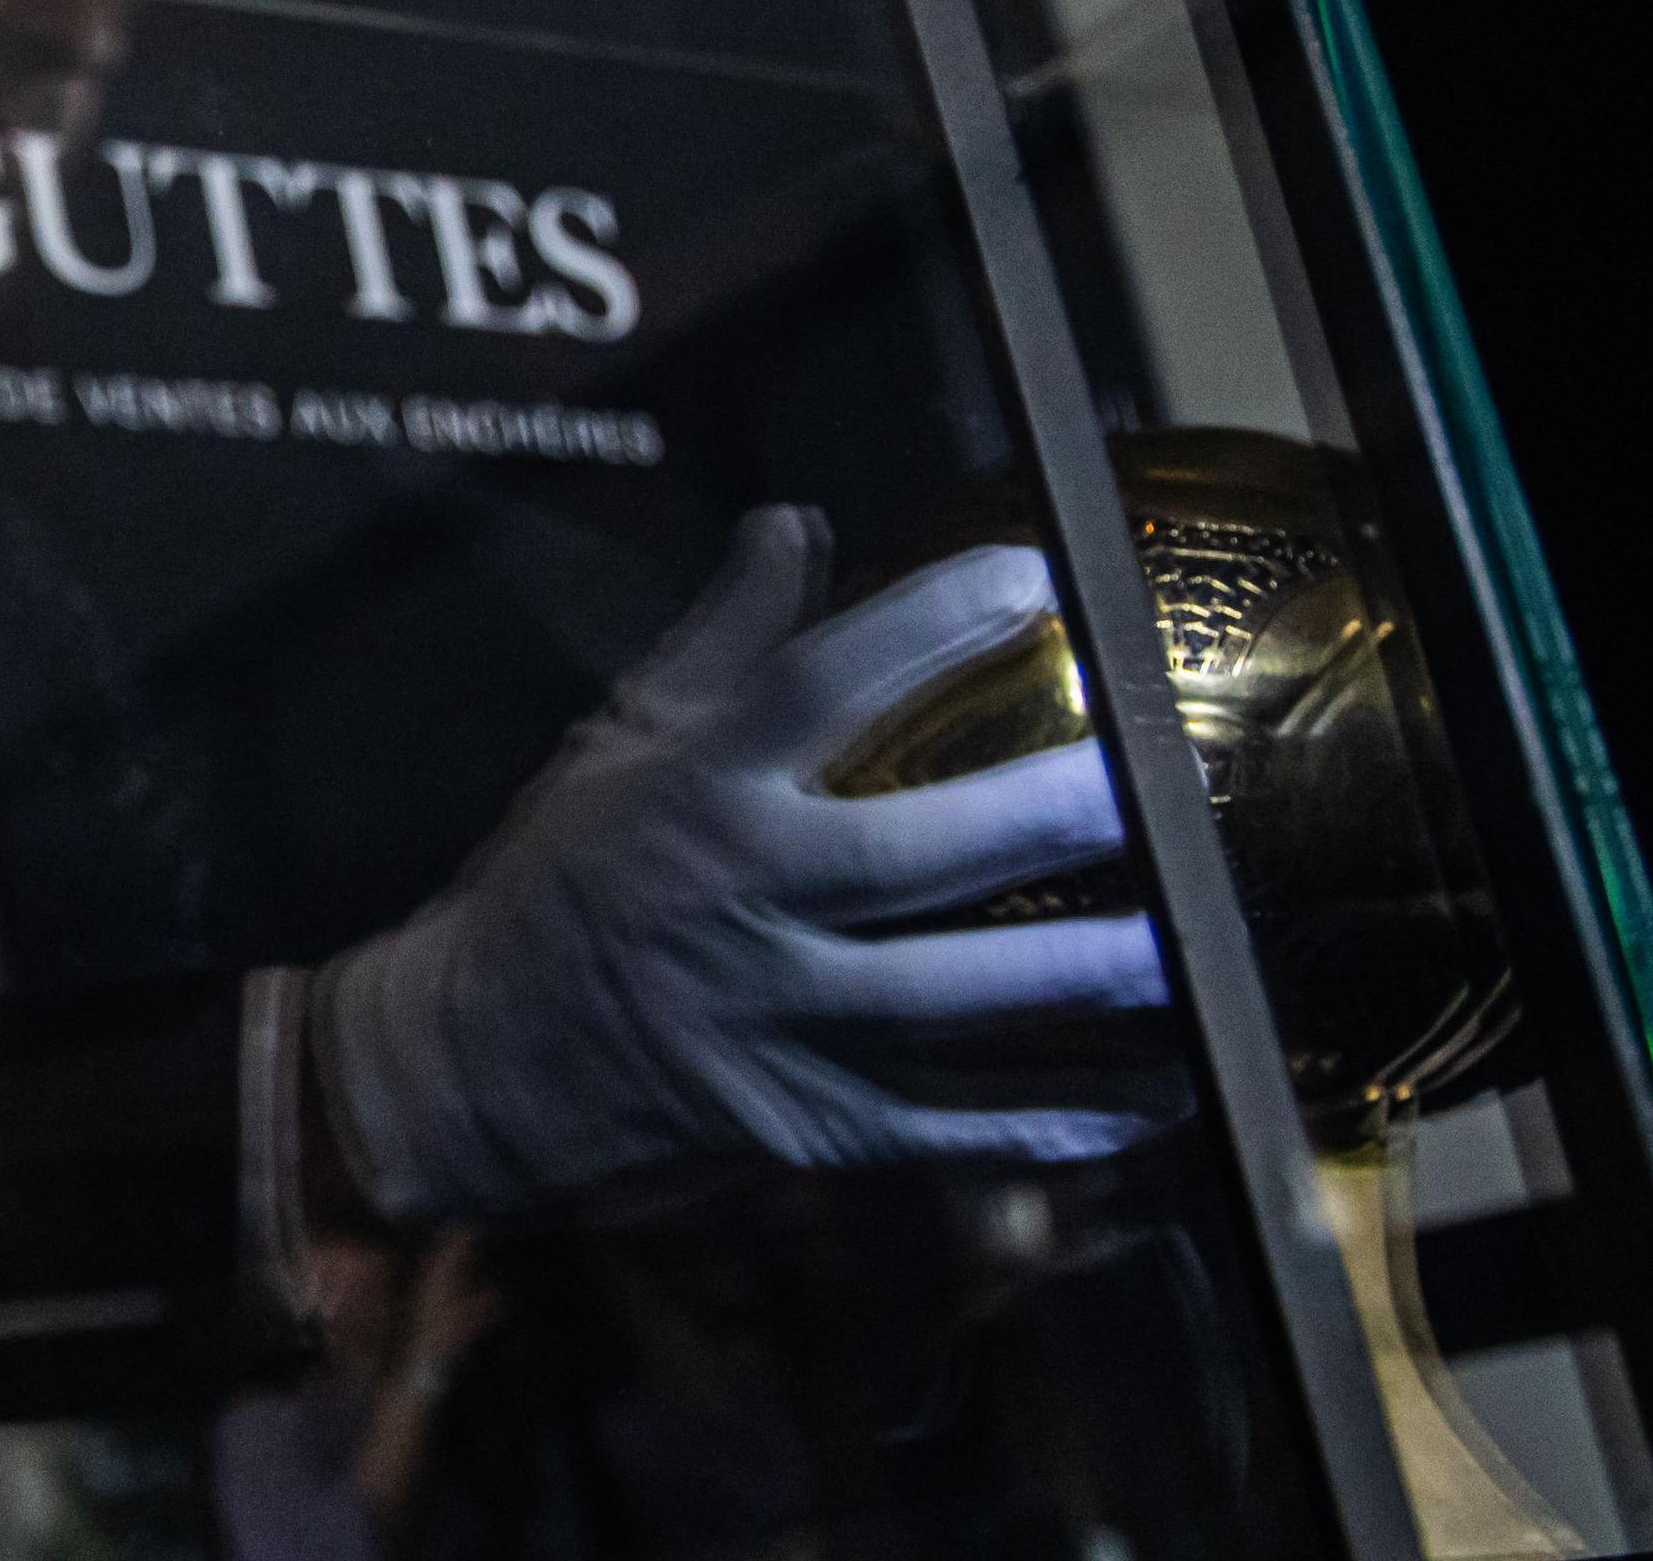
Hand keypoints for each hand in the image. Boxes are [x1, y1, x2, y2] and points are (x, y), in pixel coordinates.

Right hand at [312, 504, 1173, 1220]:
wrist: (465, 1067)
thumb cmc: (551, 889)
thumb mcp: (613, 747)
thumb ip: (717, 643)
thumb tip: (797, 525)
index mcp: (695, 792)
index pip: (818, 683)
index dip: (928, 622)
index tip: (1030, 576)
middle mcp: (741, 899)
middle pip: (919, 852)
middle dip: (1052, 815)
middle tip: (1165, 784)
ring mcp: (775, 1021)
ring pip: (954, 998)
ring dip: (1082, 973)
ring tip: (1187, 942)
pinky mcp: (800, 1126)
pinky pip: (947, 1127)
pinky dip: (1052, 1121)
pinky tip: (1148, 1099)